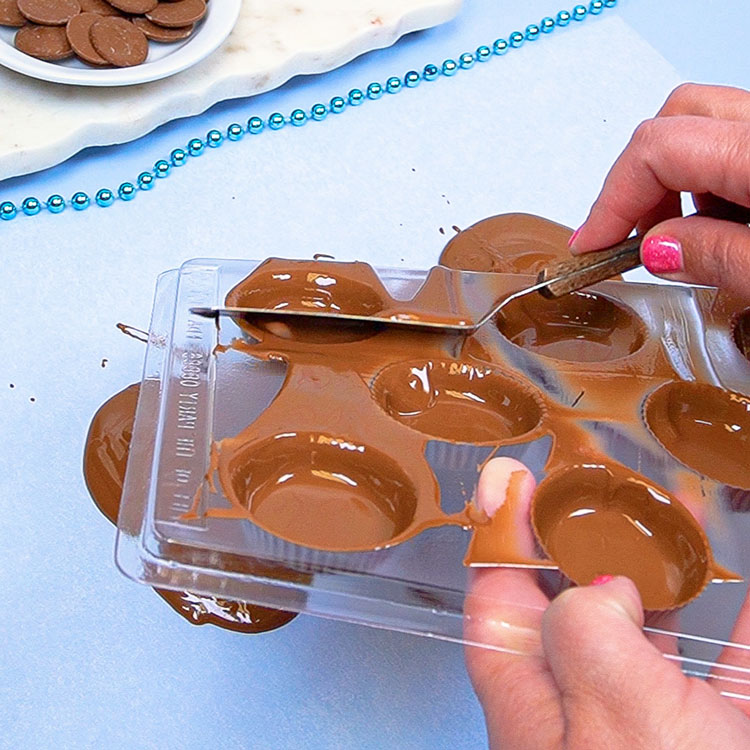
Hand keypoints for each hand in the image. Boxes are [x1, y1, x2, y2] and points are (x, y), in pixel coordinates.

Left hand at [465, 457, 749, 749]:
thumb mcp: (608, 705)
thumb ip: (587, 627)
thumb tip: (607, 587)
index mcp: (532, 690)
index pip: (497, 588)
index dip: (502, 528)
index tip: (513, 479)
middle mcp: (580, 699)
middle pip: (573, 595)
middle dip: (591, 536)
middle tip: (607, 487)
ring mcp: (643, 717)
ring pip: (647, 623)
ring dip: (664, 567)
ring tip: (677, 516)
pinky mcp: (707, 735)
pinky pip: (722, 662)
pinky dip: (736, 622)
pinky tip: (742, 588)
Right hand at [570, 83, 749, 300]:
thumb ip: (719, 256)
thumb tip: (659, 248)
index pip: (658, 150)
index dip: (611, 202)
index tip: (591, 246)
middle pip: (677, 117)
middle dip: (637, 180)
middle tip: (631, 239)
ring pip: (708, 125)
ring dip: (676, 181)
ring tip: (684, 239)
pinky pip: (738, 143)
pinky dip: (713, 182)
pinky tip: (726, 226)